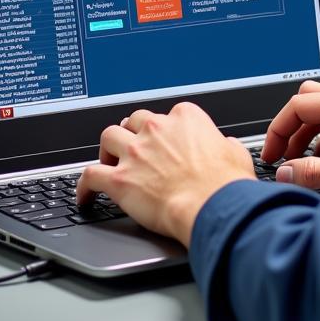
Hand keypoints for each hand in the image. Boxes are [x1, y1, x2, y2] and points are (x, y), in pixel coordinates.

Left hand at [76, 103, 253, 246]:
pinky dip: (84, 186)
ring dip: (107, 149)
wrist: (211, 205)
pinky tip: (85, 195)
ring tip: (109, 161)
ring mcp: (135, 153)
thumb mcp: (235, 153)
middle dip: (132, 133)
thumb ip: (225, 144)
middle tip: (133, 147)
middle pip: (133, 121)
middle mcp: (156, 129)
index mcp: (185, 118)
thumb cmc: (225, 184)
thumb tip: (226, 146)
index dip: (164, 130)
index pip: (166, 115)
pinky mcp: (120, 180)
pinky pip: (90, 176)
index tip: (164, 142)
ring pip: (108, 138)